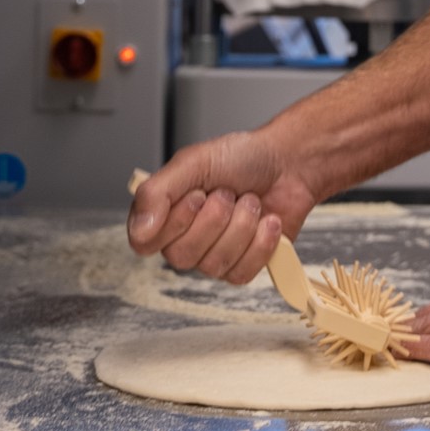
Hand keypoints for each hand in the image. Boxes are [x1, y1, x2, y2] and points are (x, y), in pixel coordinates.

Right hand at [126, 127, 319, 283]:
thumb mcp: (194, 161)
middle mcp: (185, 237)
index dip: (175, 222)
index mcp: (165, 212)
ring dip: (241, 225)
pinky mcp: (242, 265)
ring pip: (213, 265)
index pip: (145, 243)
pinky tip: (267, 221)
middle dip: (215, 218)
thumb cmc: (242, 158)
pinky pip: (241, 273)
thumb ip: (157, 192)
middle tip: (228, 193)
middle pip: (181, 257)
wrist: (288, 163)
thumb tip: (140, 231)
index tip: (197, 195)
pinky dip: (261, 242)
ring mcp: (213, 254)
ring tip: (250, 201)